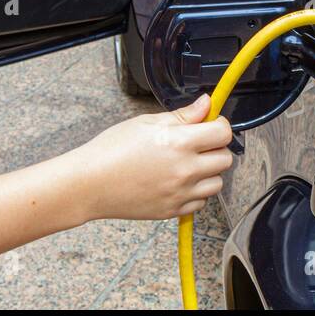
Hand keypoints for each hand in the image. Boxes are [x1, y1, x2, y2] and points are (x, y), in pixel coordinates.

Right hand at [71, 94, 233, 220]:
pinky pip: (201, 202)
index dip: (219, 124)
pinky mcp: (174, 211)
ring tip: (188, 164)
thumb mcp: (146, 123)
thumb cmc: (111, 150)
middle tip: (198, 143)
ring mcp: (180, 193)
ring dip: (209, 172)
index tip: (210, 123)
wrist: (90, 184)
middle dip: (215, 147)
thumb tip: (205, 104)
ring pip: (217, 182)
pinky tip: (178, 181)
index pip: (222, 133)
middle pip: (225, 159)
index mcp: (178, 143)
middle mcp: (184, 170)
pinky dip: (196, 192)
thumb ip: (182, 116)